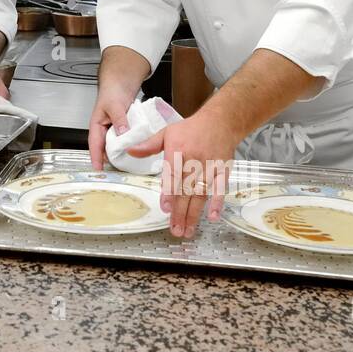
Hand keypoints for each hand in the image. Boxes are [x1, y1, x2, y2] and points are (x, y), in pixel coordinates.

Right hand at [88, 83, 133, 170]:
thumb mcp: (115, 105)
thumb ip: (119, 120)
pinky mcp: (124, 130)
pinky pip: (126, 140)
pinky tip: (137, 150)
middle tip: (116, 171)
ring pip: (116, 146)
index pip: (94, 144)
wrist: (121, 83)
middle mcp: (104, 130)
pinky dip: (130, 145)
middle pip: (105, 149)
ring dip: (121, 154)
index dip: (96, 157)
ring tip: (127, 165)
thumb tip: (123, 134)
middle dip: (110, 161)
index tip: (98, 169)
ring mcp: (115, 131)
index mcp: (96, 125)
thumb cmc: (112, 91)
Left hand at [128, 111, 238, 238]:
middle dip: (181, 212)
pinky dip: (217, 203)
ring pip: (201, 194)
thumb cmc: (190, 129)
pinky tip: (212, 217)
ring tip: (187, 230)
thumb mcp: (166, 132)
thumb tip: (129, 151)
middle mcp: (194, 161)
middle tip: (175, 230)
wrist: (220, 121)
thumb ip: (148, 145)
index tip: (166, 208)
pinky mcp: (223, 171)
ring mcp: (210, 167)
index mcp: (178, 151)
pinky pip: (221, 189)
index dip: (170, 193)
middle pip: (186, 190)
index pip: (173, 175)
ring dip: (195, 214)